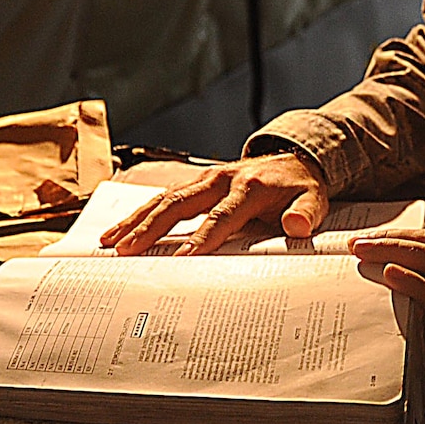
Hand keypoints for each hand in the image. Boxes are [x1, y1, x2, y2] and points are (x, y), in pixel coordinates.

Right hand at [99, 152, 328, 254]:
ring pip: (164, 199)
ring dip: (136, 221)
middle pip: (179, 205)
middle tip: (127, 252)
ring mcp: (205, 179)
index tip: (182, 261)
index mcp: (249, 187)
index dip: (202, 239)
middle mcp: (221, 179)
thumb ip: (306, 214)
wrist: (295, 162)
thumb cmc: (300, 188)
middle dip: (151, 229)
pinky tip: (118, 231)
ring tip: (111, 243)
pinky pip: (163, 198)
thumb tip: (297, 226)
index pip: (221, 217)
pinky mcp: (196, 184)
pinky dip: (139, 214)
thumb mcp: (313, 201)